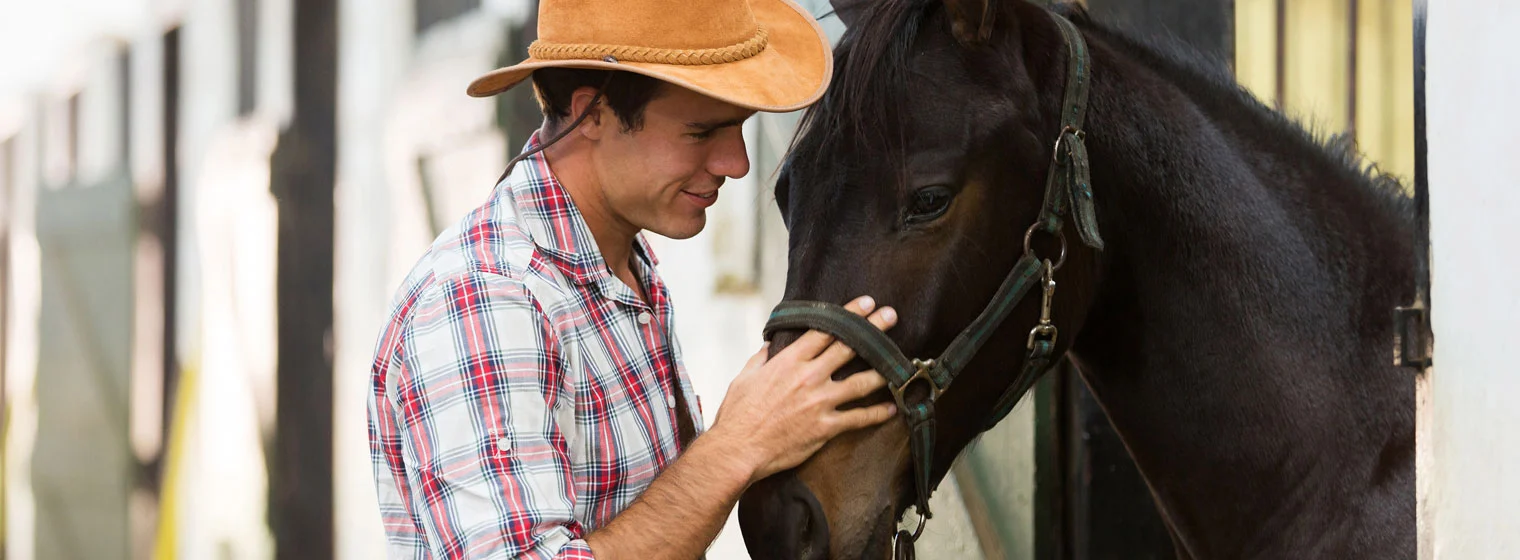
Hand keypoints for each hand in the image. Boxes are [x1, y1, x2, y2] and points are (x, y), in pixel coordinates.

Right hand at [709, 296, 898, 481]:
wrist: (738, 448)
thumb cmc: (737, 413)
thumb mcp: (744, 377)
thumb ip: (761, 359)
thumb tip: (769, 347)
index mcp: (790, 361)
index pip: (825, 330)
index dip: (849, 314)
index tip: (866, 304)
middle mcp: (809, 377)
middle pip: (849, 347)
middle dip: (873, 330)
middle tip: (891, 316)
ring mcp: (820, 402)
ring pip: (861, 383)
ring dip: (883, 371)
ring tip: (900, 364)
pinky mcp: (825, 427)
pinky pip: (857, 418)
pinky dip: (876, 414)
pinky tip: (892, 409)